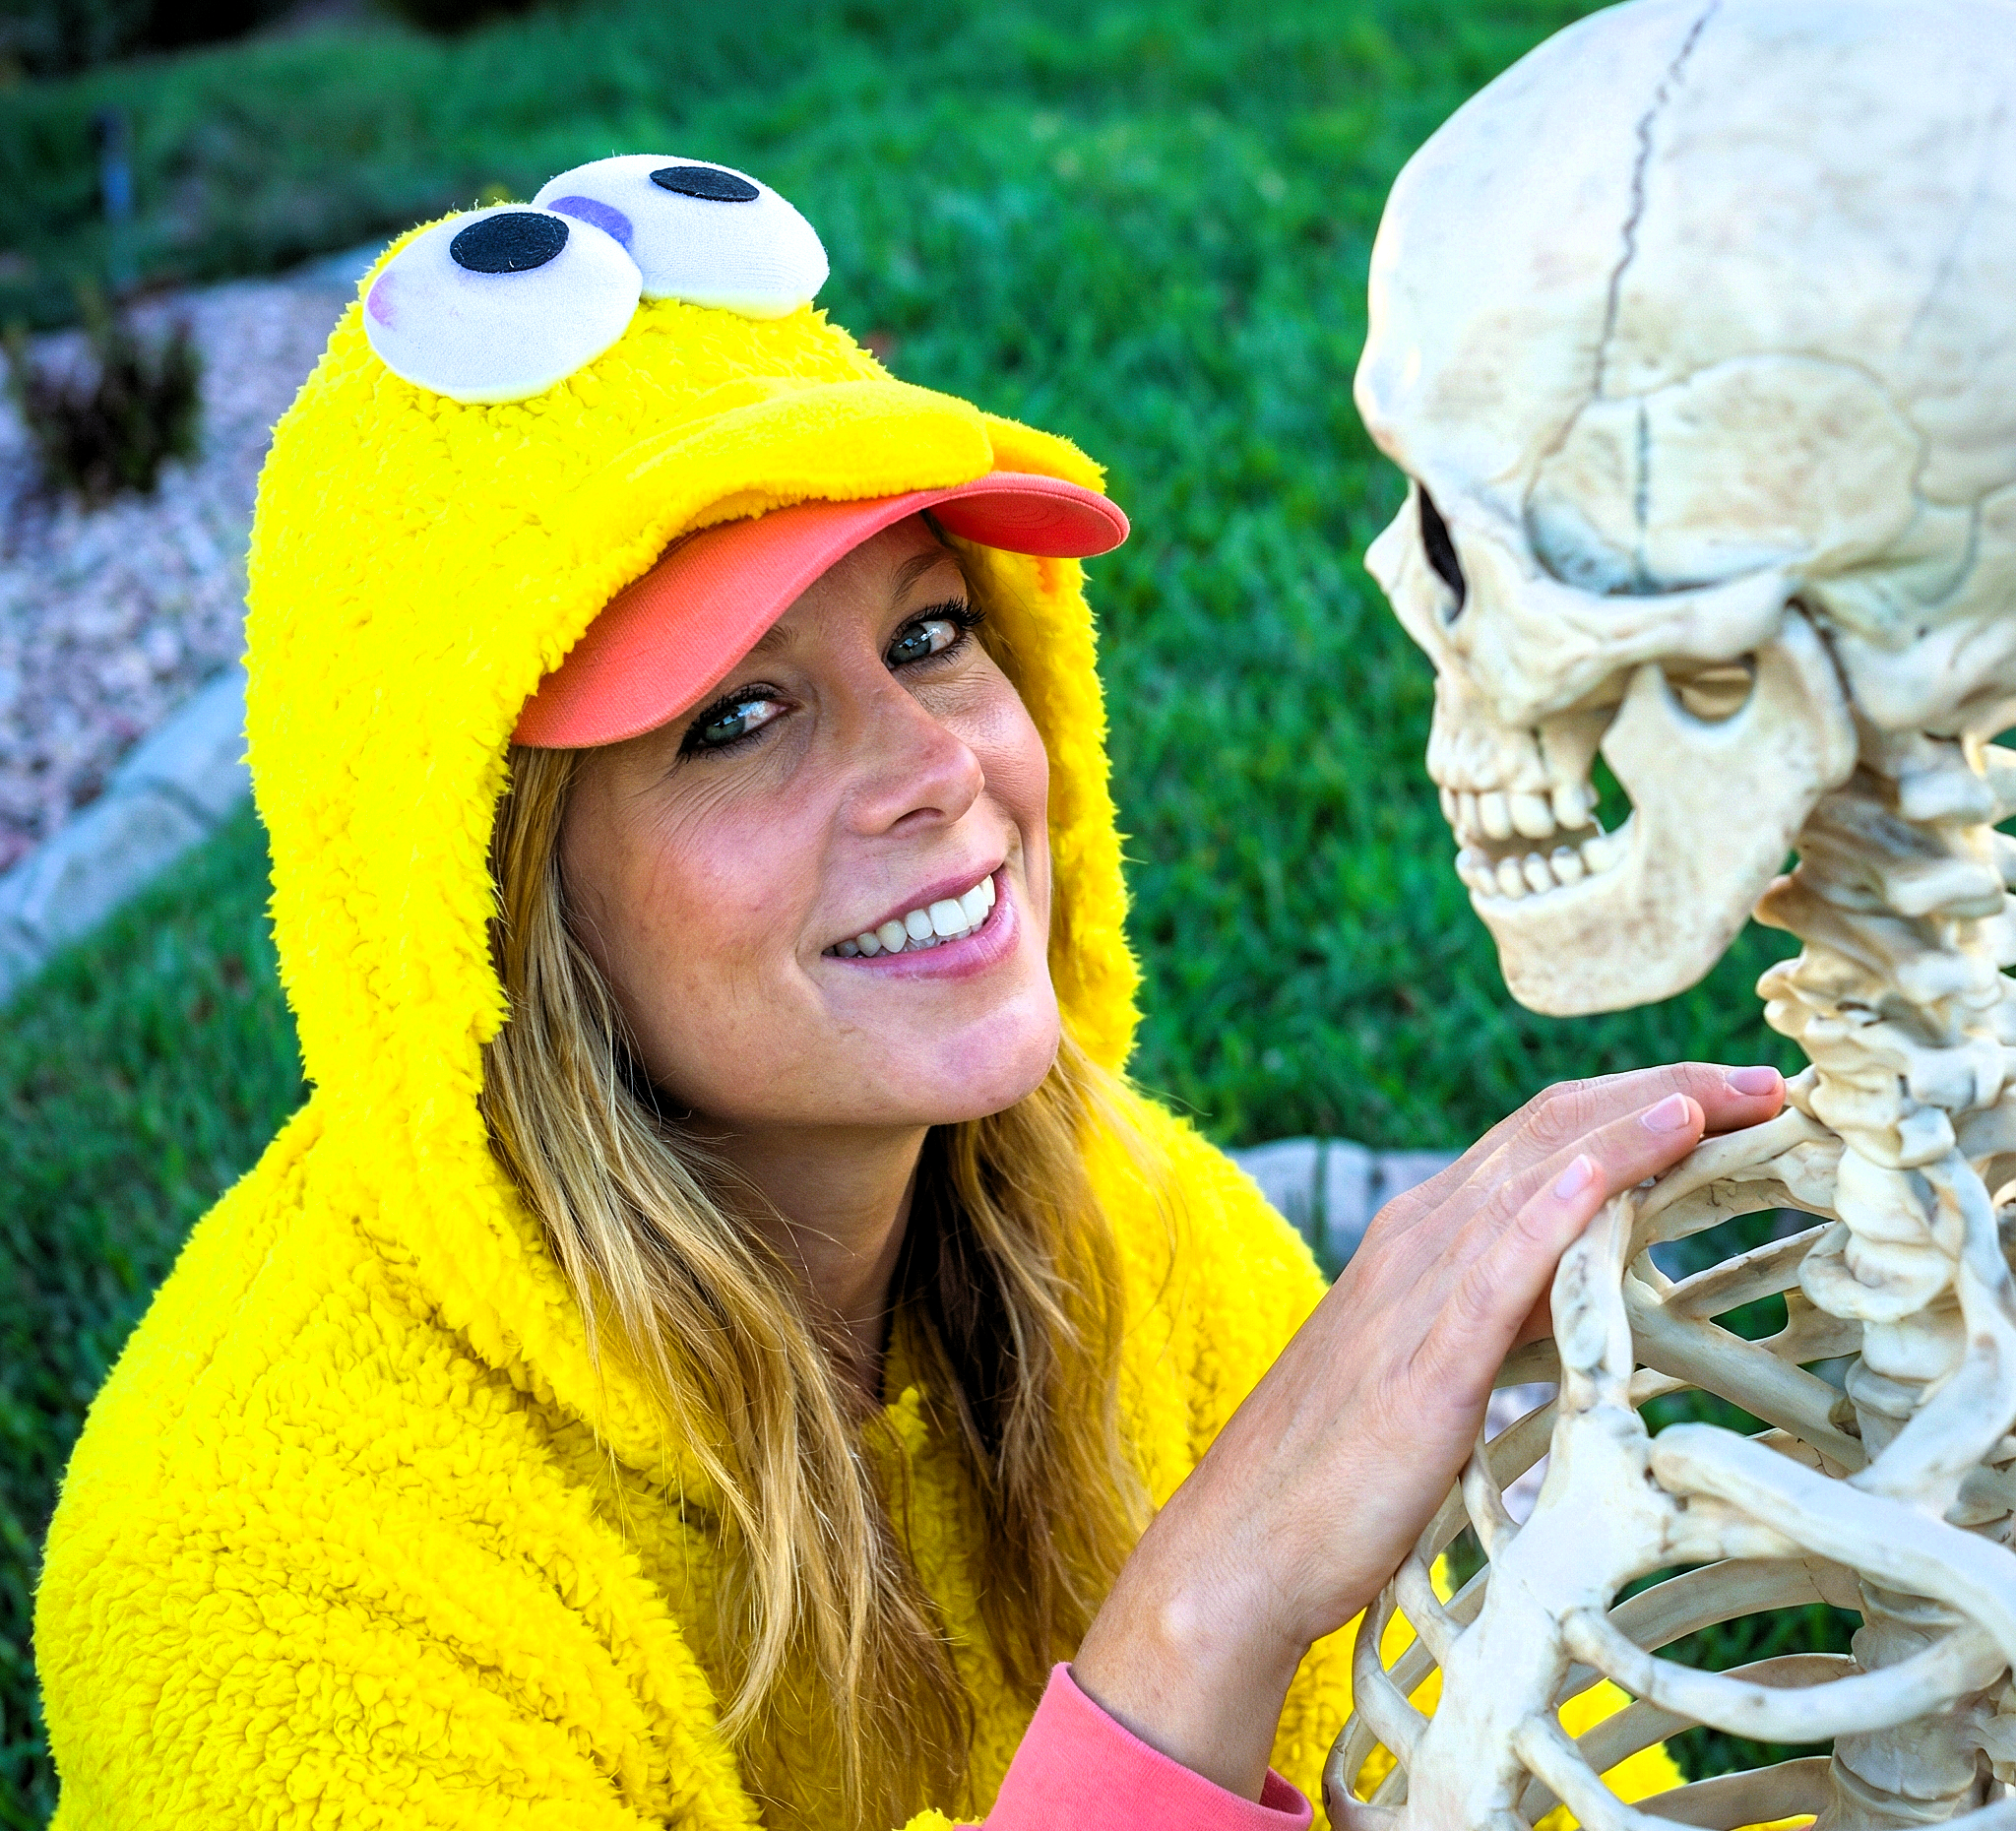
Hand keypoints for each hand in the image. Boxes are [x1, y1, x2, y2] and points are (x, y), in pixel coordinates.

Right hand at [1071, 1061, 1785, 1799]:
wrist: (1245, 1544)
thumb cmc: (1343, 1472)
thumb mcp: (1445, 1367)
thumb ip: (1508, 1313)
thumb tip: (1595, 1291)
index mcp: (1424, 1235)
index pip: (1545, 1135)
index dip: (1640, 1101)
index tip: (1731, 1099)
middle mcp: (1420, 1236)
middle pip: (1553, 1127)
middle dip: (1664, 1089)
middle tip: (1766, 1083)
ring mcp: (1417, 1289)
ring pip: (1538, 1170)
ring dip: (1640, 1121)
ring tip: (1731, 1099)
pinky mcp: (1425, 1359)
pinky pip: (1501, 1257)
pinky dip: (1567, 1196)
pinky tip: (1623, 1162)